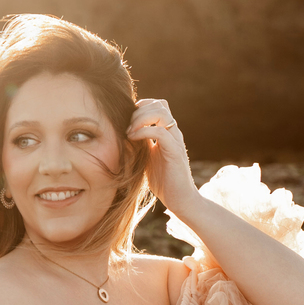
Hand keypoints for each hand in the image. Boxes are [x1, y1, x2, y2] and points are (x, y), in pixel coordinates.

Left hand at [127, 99, 197, 218]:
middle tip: (127, 128)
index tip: (127, 120)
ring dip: (141, 118)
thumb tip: (123, 132)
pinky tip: (133, 139)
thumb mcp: (147, 158)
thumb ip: (141, 143)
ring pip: (161, 113)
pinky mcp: (174, 152)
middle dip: (139, 111)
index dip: (142, 106)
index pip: (158, 106)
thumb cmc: (163, 182)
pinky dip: (144, 131)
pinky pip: (160, 132)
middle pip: (159, 105)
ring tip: (129, 133)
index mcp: (168, 133)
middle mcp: (174, 133)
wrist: (180, 200)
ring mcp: (175, 141)